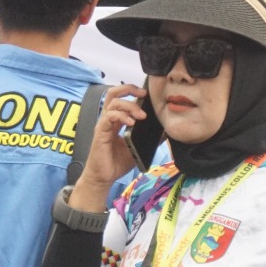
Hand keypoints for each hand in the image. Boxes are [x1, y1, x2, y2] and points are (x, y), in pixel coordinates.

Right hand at [67, 84, 148, 212]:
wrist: (103, 178)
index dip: (132, 91)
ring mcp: (103, 124)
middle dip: (128, 88)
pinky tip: (131, 123)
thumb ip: (147, 138)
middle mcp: (108, 119)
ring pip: (113, 103)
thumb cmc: (117, 163)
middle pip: (113, 93)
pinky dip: (122, 116)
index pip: (121, 97)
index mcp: (115, 120)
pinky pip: (109, 117)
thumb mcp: (137, 147)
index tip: (147, 94)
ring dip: (130, 105)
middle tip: (144, 93)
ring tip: (142, 116)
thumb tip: (165, 131)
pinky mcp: (100, 132)